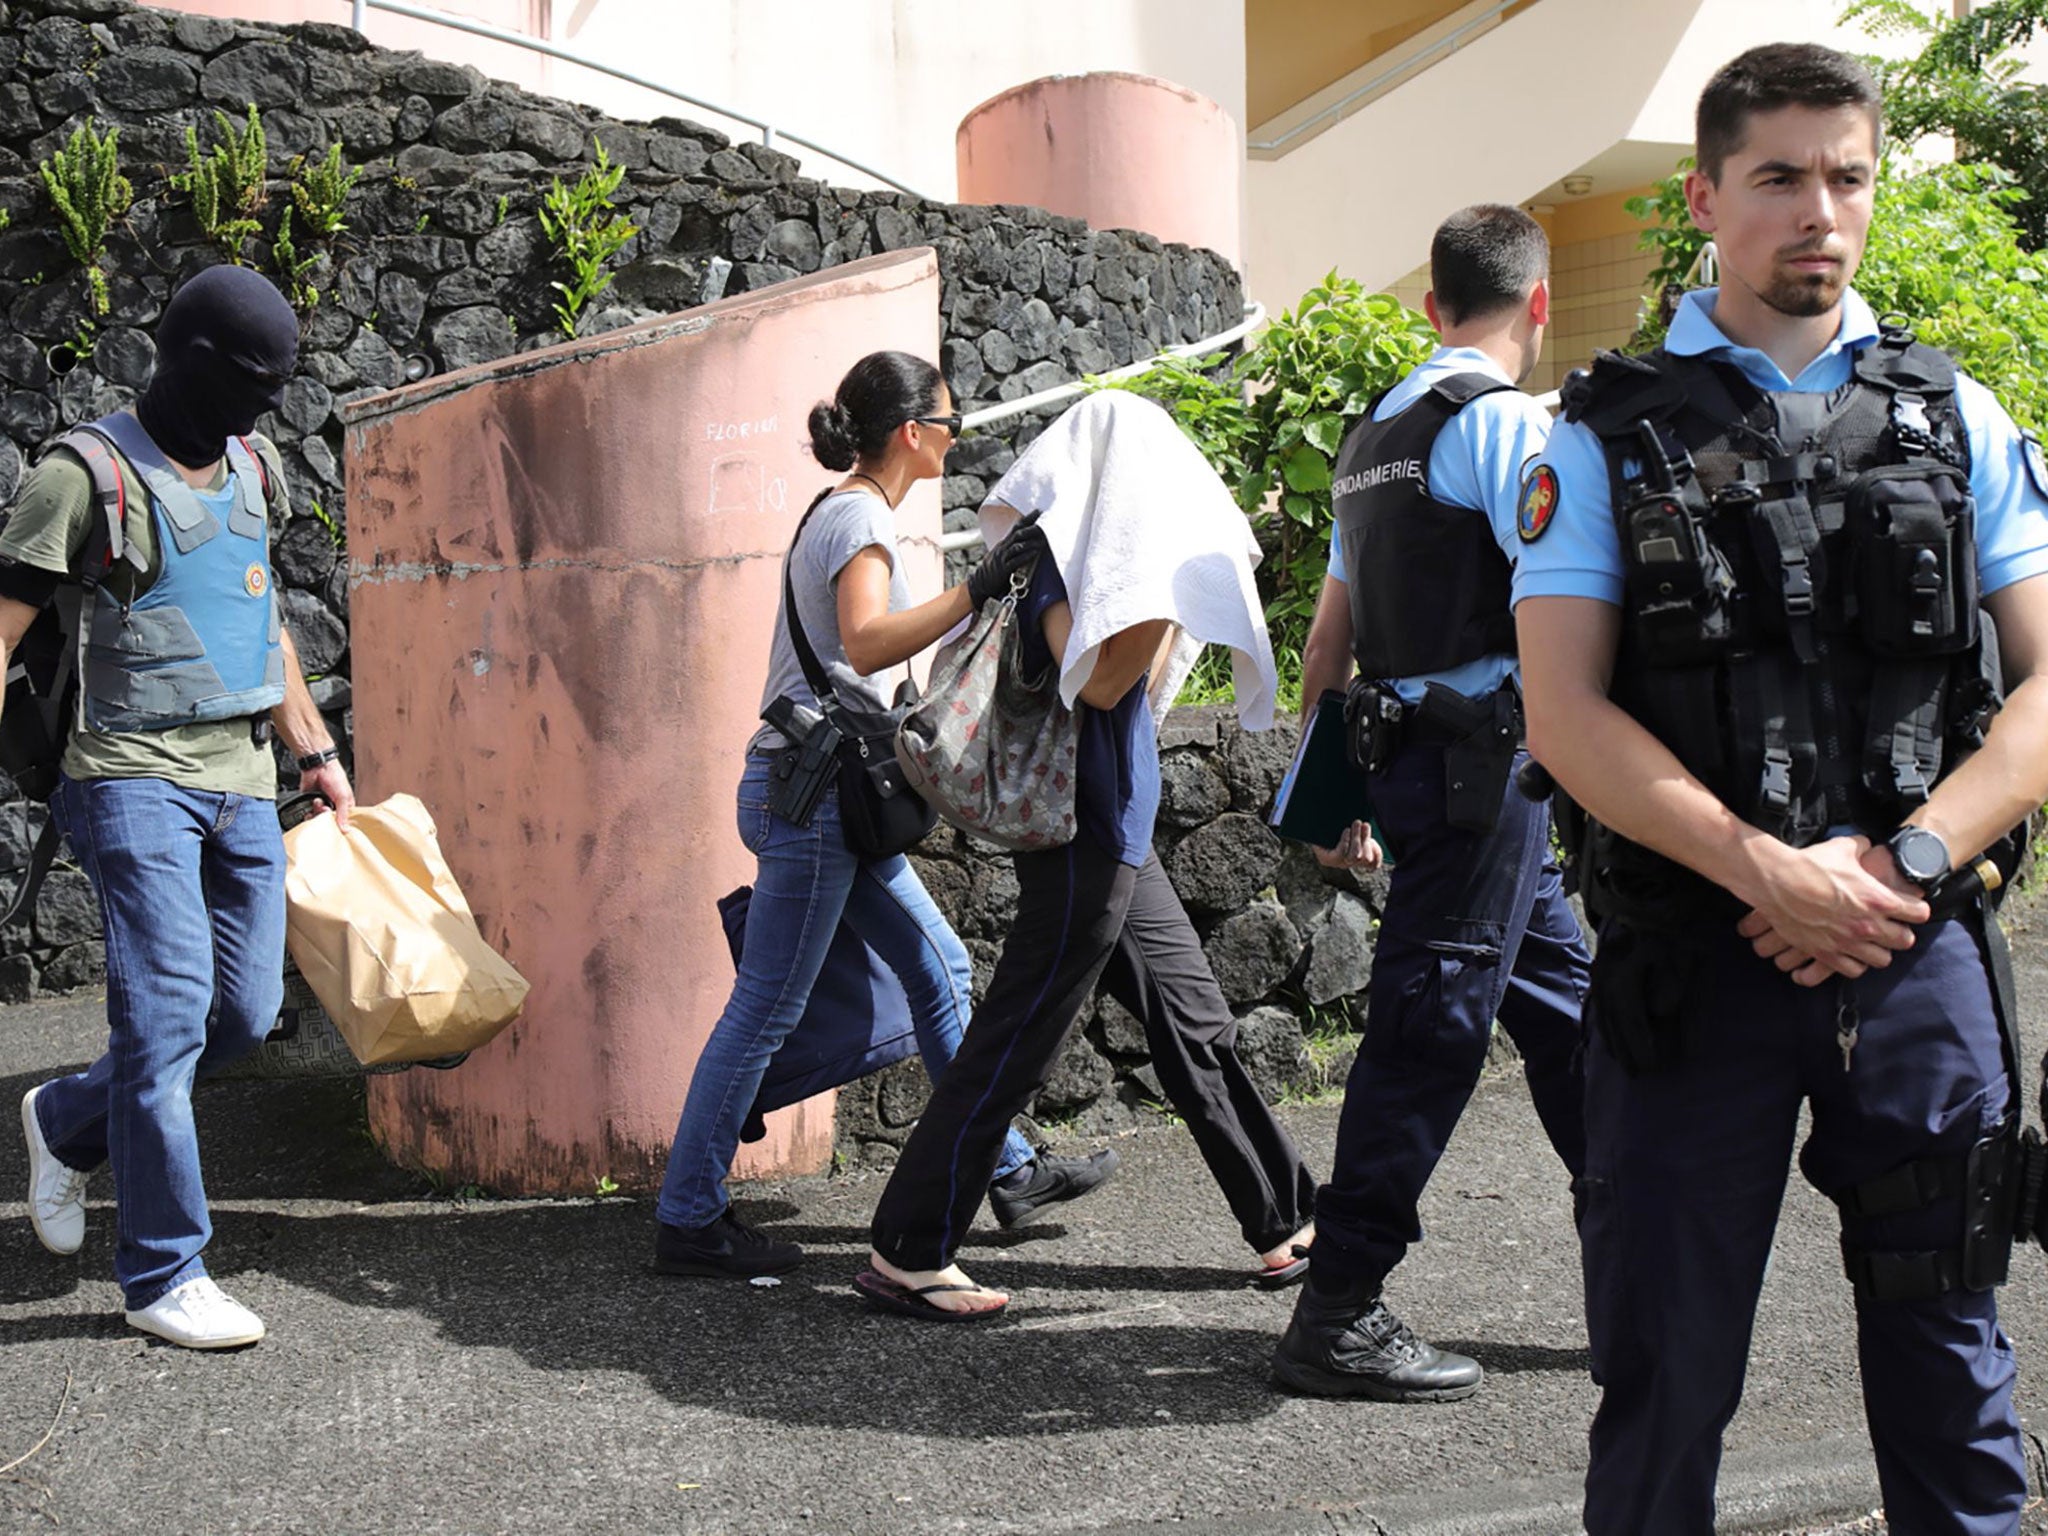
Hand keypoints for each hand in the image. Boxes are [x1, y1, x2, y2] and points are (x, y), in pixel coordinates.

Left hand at [300, 759, 354, 832]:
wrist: (317, 767)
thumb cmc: (335, 777)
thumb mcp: (343, 797)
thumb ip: (342, 814)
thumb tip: (345, 830)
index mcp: (345, 806)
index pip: (344, 822)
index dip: (339, 825)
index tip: (336, 826)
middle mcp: (333, 807)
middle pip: (329, 822)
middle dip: (326, 817)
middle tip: (326, 809)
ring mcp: (322, 806)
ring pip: (318, 819)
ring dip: (317, 812)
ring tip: (318, 802)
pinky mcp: (310, 804)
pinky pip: (308, 815)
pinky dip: (309, 812)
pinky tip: (312, 804)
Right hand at [966, 513, 1048, 608]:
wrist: (980, 582)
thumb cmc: (995, 569)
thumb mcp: (1002, 554)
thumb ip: (1013, 548)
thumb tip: (1027, 542)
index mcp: (1004, 543)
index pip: (1016, 527)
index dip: (1027, 518)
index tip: (1038, 511)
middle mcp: (1003, 547)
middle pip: (1018, 534)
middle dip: (1032, 528)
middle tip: (1045, 524)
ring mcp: (1002, 558)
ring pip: (1017, 546)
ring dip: (1031, 543)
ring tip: (1043, 540)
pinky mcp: (1003, 569)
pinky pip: (1015, 561)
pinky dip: (1026, 556)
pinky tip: (1034, 553)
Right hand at [1313, 819, 1382, 870]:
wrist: (1333, 829)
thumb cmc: (1324, 827)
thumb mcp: (1319, 827)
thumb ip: (1320, 826)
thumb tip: (1317, 815)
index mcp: (1326, 858)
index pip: (1339, 856)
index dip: (1345, 843)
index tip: (1347, 829)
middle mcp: (1340, 864)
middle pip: (1354, 857)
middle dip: (1356, 838)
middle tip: (1357, 822)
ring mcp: (1353, 864)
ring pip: (1365, 858)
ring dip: (1366, 839)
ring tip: (1365, 825)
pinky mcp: (1364, 862)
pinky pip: (1374, 863)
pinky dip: (1376, 852)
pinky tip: (1372, 840)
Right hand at [1734, 834, 1925, 986]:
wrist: (1776, 881)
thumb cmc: (1809, 864)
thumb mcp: (1842, 848)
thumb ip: (1862, 848)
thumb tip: (1867, 846)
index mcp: (1878, 899)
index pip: (1920, 913)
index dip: (1916, 908)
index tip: (1908, 906)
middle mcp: (1868, 924)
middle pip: (1906, 940)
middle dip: (1900, 932)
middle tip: (1890, 925)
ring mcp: (1847, 942)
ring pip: (1883, 960)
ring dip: (1879, 949)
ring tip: (1870, 941)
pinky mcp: (1827, 953)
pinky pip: (1854, 970)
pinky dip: (1855, 963)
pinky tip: (1850, 952)